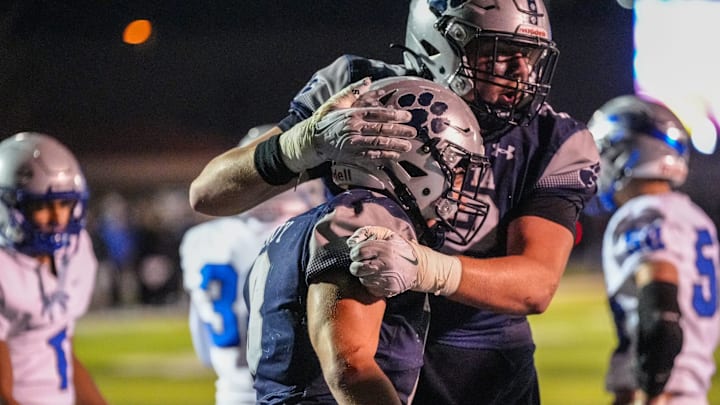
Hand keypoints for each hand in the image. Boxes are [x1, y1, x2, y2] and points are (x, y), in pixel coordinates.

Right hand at [279, 78, 416, 172]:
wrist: (313, 139)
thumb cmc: (328, 119)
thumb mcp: (339, 101)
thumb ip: (355, 91)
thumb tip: (369, 80)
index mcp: (353, 114)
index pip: (377, 113)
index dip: (394, 115)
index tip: (407, 116)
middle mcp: (353, 128)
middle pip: (381, 129)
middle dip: (399, 131)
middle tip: (412, 132)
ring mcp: (353, 143)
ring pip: (378, 144)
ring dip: (395, 145)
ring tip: (407, 146)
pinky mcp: (352, 155)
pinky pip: (371, 156)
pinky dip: (384, 156)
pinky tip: (394, 156)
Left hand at [347, 226, 462, 296]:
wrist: (419, 267)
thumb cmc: (401, 249)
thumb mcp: (387, 234)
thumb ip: (367, 232)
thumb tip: (351, 241)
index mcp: (384, 249)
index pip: (358, 252)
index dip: (356, 252)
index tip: (360, 253)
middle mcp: (385, 265)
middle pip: (357, 268)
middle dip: (357, 265)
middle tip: (365, 262)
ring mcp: (386, 279)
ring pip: (362, 279)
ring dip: (365, 274)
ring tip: (375, 268)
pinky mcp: (387, 290)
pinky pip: (370, 288)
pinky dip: (372, 283)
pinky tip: (379, 276)